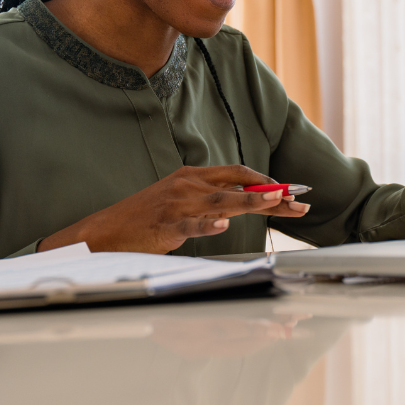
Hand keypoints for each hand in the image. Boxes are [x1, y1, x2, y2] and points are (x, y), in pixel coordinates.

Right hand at [39, 165, 310, 253]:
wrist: (107, 230)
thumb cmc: (145, 217)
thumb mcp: (179, 201)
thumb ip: (208, 201)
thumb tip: (238, 208)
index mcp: (192, 177)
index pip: (236, 174)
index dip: (265, 182)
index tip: (289, 191)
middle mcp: (187, 185)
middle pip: (237, 187)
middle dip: (270, 194)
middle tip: (297, 201)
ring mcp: (176, 204)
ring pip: (221, 202)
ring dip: (251, 203)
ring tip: (275, 203)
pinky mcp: (165, 224)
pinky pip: (190, 225)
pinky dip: (207, 225)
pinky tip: (223, 225)